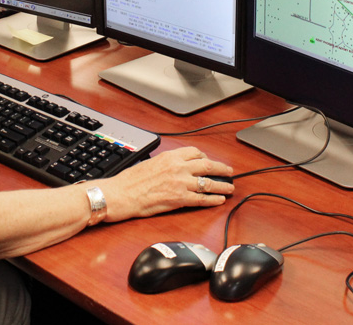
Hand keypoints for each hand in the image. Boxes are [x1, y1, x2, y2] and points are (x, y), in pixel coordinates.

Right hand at [98, 146, 233, 222]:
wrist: (122, 194)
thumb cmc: (130, 180)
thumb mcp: (149, 162)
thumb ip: (164, 163)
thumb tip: (170, 166)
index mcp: (170, 156)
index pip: (195, 152)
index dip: (205, 157)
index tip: (208, 160)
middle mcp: (178, 168)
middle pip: (208, 165)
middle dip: (222, 169)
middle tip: (229, 172)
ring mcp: (181, 183)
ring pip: (209, 183)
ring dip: (222, 186)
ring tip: (230, 188)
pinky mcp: (180, 199)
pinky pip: (201, 199)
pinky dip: (213, 200)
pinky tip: (219, 200)